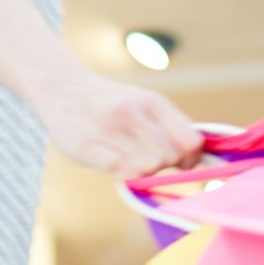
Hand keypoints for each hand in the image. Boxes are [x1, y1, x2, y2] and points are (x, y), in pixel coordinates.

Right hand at [35, 74, 201, 179]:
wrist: (62, 88)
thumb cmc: (111, 105)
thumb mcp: (144, 104)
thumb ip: (171, 127)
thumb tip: (201, 158)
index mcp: (153, 102)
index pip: (191, 141)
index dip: (191, 160)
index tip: (181, 164)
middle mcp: (133, 112)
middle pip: (170, 158)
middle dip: (165, 168)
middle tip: (149, 162)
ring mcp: (110, 129)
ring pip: (149, 168)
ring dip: (144, 174)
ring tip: (131, 162)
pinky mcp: (88, 146)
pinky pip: (122, 172)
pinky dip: (126, 176)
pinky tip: (117, 167)